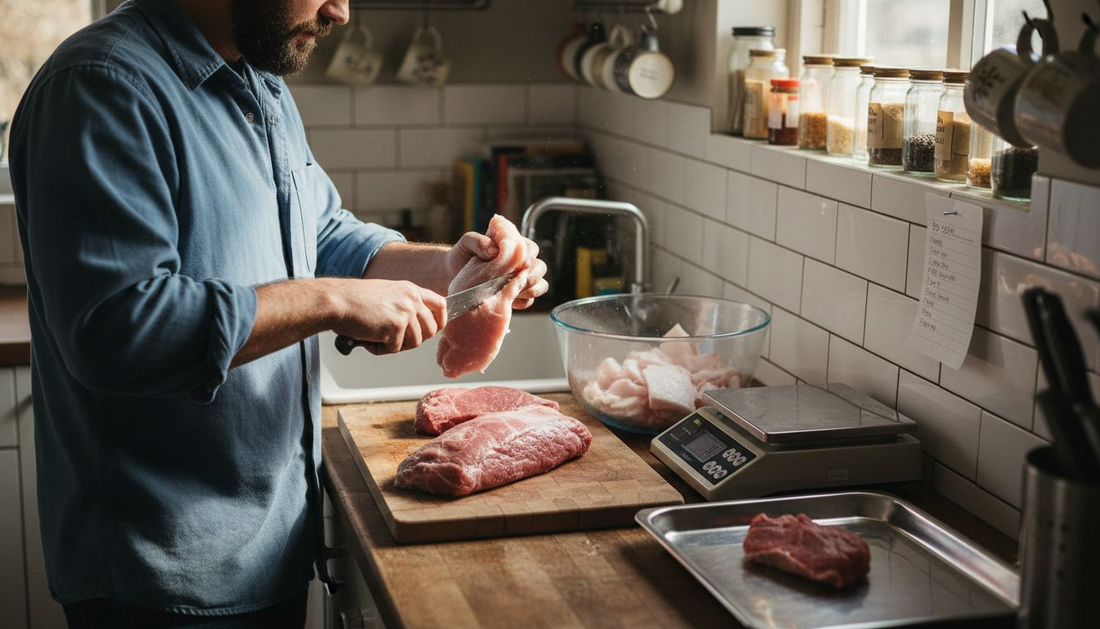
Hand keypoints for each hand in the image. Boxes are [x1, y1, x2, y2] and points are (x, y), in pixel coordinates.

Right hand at [332, 279, 446, 354]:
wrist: (337, 301)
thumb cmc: (355, 300)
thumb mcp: (388, 293)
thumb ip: (405, 304)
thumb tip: (417, 323)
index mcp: (411, 289)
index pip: (441, 304)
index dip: (440, 320)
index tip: (434, 329)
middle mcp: (411, 299)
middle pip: (432, 329)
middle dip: (416, 339)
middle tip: (397, 339)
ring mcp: (405, 312)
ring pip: (415, 342)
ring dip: (397, 345)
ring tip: (379, 337)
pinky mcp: (395, 326)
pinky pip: (396, 348)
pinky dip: (382, 349)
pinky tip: (370, 339)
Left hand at [444, 232, 548, 309]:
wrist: (452, 274)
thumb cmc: (461, 255)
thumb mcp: (466, 243)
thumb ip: (478, 242)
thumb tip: (494, 251)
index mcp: (513, 245)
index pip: (531, 248)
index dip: (529, 256)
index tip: (520, 263)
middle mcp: (519, 262)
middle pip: (540, 268)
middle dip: (532, 275)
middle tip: (516, 280)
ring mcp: (518, 279)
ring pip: (540, 285)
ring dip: (529, 289)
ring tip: (513, 292)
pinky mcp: (515, 295)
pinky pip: (529, 301)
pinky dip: (522, 301)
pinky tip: (509, 301)